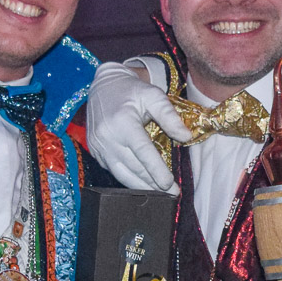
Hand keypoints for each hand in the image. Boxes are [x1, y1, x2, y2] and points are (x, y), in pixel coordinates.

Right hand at [86, 61, 188, 192]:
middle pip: (133, 167)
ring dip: (141, 186)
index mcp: (123, 122)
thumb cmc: (131, 90)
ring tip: (160, 194)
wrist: (103, 86)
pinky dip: (128, 178)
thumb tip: (186, 137)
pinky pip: (113, 170)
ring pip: (121, 174)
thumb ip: (170, 116)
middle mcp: (107, 137)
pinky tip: (143, 183)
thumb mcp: (154, 96)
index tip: (170, 184)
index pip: (142, 152)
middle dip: (153, 183)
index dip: (156, 170)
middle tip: (172, 193)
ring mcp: (98, 146)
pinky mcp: (95, 151)